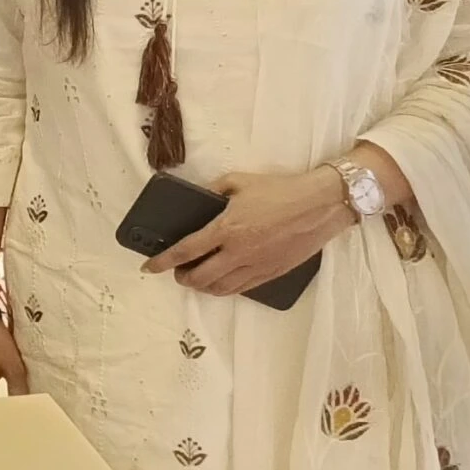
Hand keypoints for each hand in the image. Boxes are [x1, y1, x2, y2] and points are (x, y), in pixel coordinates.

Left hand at [143, 169, 349, 296]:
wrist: (321, 204)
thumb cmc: (279, 189)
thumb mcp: (238, 181)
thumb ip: (213, 192)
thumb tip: (197, 200)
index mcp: (227, 228)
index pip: (186, 251)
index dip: (163, 261)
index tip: (149, 267)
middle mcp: (238, 252)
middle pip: (200, 277)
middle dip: (182, 278)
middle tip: (177, 272)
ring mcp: (257, 266)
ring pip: (221, 288)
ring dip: (203, 287)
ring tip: (197, 278)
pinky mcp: (272, 273)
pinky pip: (242, 288)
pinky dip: (226, 288)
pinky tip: (222, 280)